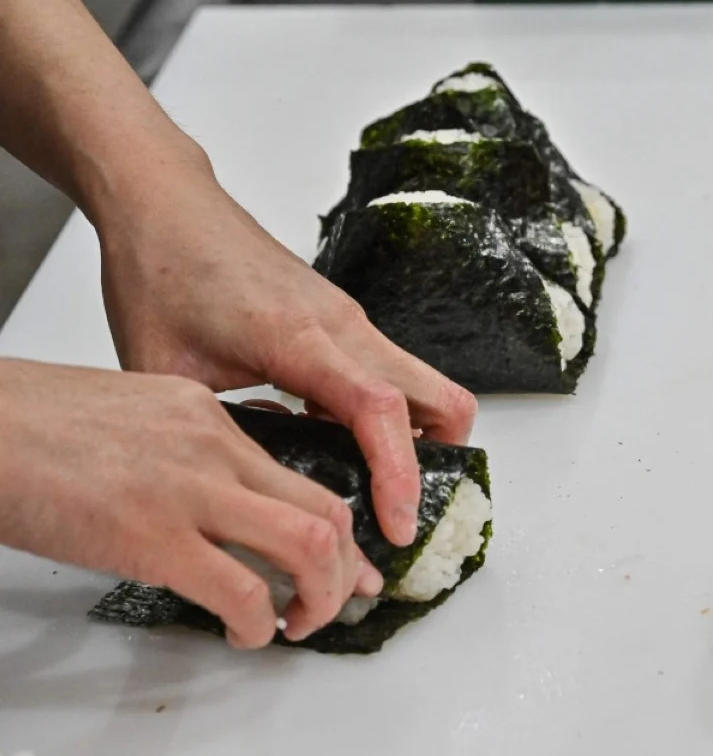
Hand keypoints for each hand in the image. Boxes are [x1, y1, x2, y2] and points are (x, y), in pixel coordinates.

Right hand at [0, 359, 383, 646]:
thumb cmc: (35, 424)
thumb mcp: (134, 412)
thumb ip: (187, 443)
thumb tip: (221, 486)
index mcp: (209, 417)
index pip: (302, 472)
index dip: (335, 527)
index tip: (344, 558)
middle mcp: (215, 448)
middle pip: (324, 509)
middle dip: (343, 569)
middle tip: (334, 601)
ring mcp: (189, 491)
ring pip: (307, 545)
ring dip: (317, 598)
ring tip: (296, 624)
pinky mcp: (153, 537)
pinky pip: (241, 592)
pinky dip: (258, 625)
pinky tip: (242, 634)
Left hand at [90, 159, 476, 546]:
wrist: (165, 203)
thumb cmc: (161, 270)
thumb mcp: (164, 371)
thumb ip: (219, 433)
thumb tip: (268, 476)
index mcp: (297, 337)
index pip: (378, 409)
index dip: (399, 473)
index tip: (399, 524)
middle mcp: (341, 325)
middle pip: (439, 396)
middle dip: (438, 463)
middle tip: (403, 515)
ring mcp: (349, 321)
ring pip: (425, 386)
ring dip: (419, 441)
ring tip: (375, 492)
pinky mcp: (344, 321)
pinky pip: (391, 376)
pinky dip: (390, 419)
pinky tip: (339, 447)